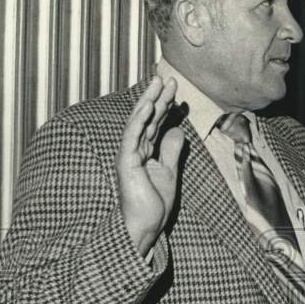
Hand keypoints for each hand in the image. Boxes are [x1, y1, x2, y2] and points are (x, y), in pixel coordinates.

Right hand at [116, 76, 184, 256]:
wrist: (145, 225)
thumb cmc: (153, 203)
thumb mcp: (169, 171)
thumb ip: (171, 151)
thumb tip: (177, 131)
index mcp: (145, 151)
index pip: (156, 123)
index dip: (166, 106)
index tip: (176, 90)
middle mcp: (134, 149)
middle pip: (147, 118)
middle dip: (158, 98)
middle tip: (169, 78)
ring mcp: (128, 154)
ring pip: (138, 123)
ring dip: (149, 102)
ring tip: (158, 84)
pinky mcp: (126, 162)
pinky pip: (132, 137)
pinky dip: (139, 121)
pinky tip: (147, 106)